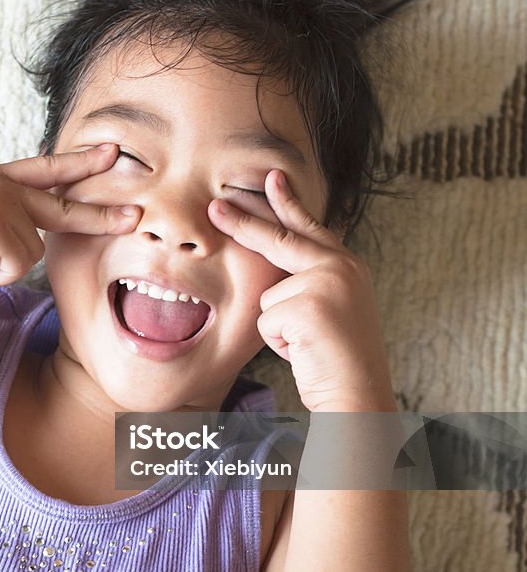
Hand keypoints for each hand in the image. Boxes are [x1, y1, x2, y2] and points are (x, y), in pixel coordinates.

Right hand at [0, 144, 140, 315]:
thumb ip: (12, 212)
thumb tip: (47, 223)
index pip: (46, 167)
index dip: (81, 162)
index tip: (114, 153)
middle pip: (62, 203)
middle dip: (101, 215)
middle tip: (136, 216)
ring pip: (35, 248)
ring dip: (6, 265)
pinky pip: (18, 265)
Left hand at [209, 168, 395, 412]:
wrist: (358, 394)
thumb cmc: (339, 361)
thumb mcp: (331, 311)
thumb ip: (311, 283)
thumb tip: (276, 272)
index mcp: (347, 266)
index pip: (310, 228)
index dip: (288, 203)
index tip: (271, 177)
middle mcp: (341, 267)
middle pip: (279, 241)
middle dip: (243, 223)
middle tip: (213, 205)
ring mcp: (325, 283)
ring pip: (267, 297)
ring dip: (278, 327)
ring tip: (308, 345)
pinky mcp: (307, 306)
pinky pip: (266, 321)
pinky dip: (278, 343)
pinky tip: (304, 351)